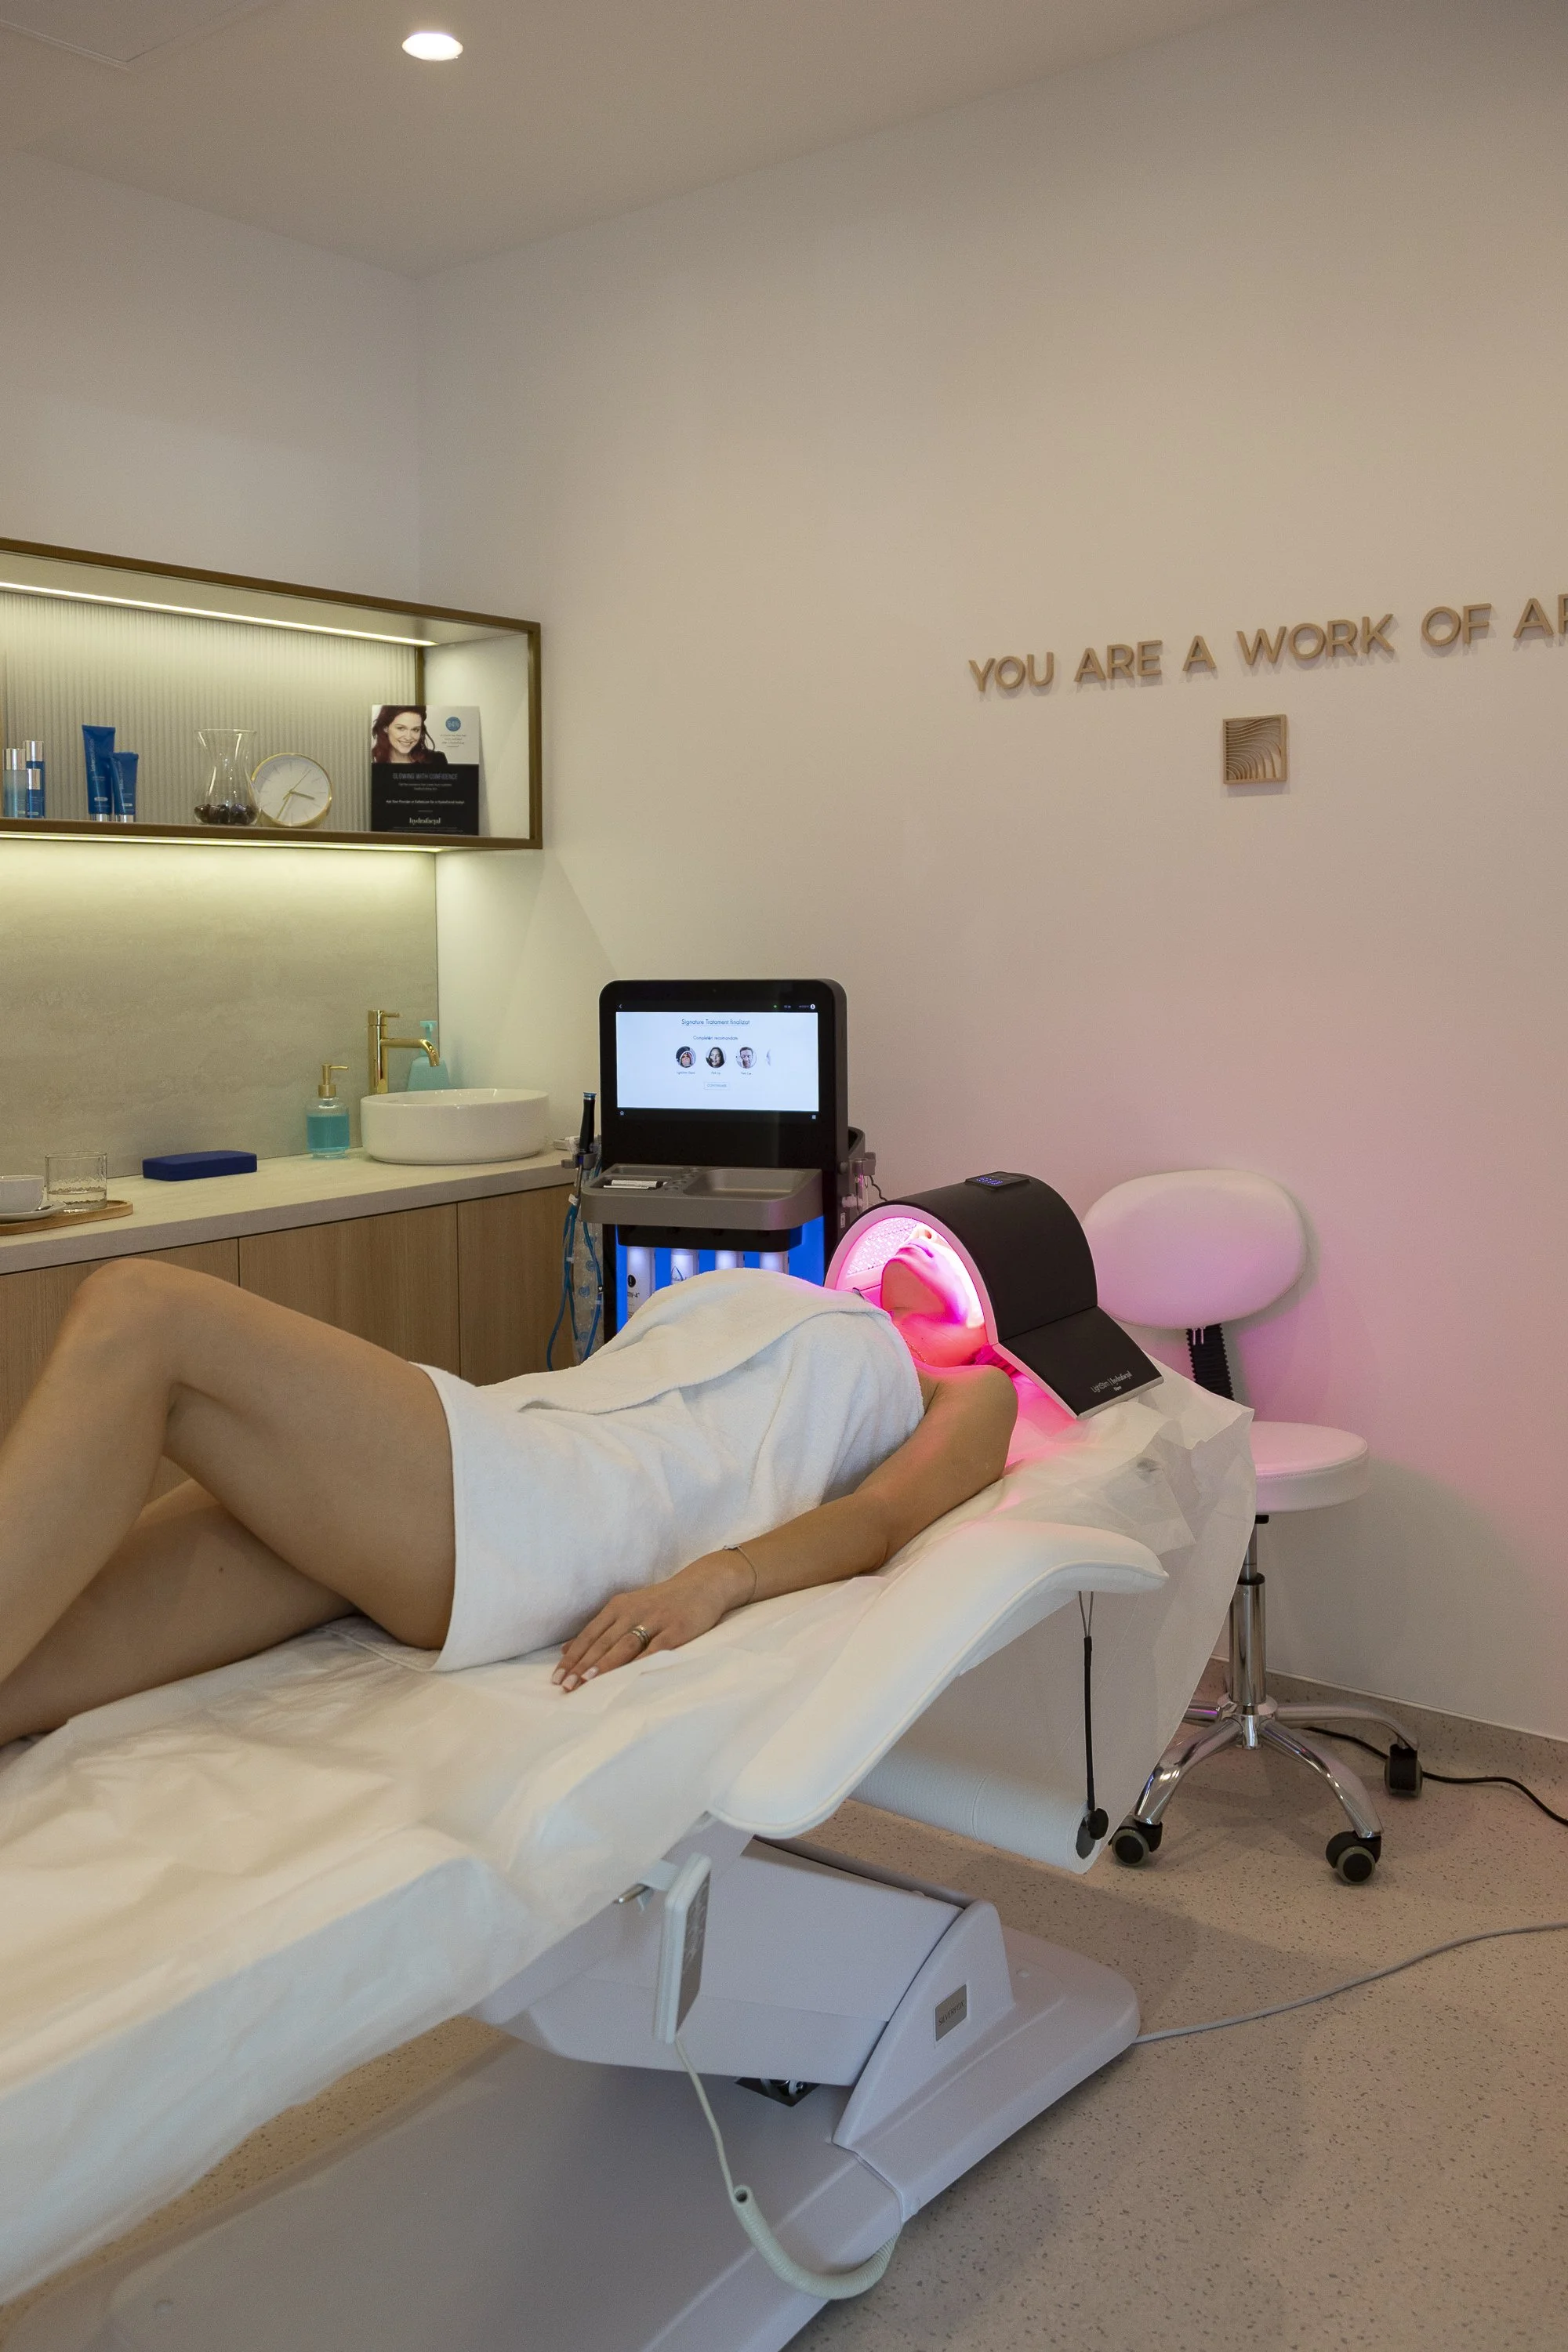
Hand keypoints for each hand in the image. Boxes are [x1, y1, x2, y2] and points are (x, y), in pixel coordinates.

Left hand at [553, 1552, 750, 1690]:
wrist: (703, 1584)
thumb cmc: (662, 1601)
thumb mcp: (627, 1608)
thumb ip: (600, 1629)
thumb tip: (566, 1649)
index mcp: (618, 1606)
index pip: (590, 1635)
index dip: (573, 1656)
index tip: (557, 1677)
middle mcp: (633, 1611)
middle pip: (603, 1642)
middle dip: (582, 1666)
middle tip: (566, 1686)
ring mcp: (655, 1620)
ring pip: (624, 1645)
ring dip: (604, 1665)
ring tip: (587, 1682)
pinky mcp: (676, 1630)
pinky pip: (655, 1649)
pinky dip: (640, 1663)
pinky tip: (627, 1677)